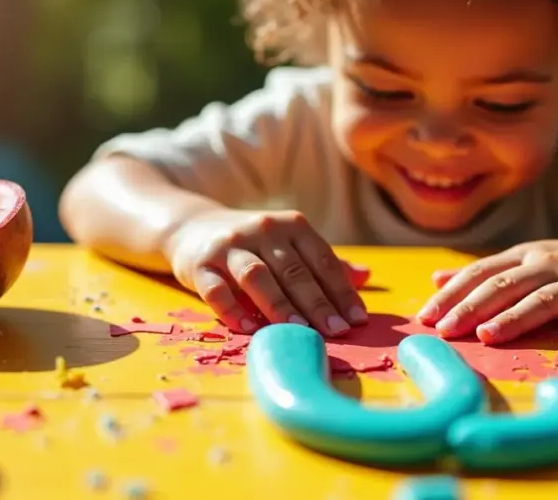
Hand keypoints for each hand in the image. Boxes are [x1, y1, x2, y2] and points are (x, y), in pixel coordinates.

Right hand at [166, 208, 368, 335]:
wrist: (192, 228)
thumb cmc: (253, 244)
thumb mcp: (289, 244)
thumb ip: (324, 263)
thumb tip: (365, 276)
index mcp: (292, 225)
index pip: (322, 259)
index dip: (341, 290)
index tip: (357, 320)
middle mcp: (263, 230)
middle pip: (293, 270)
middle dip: (317, 302)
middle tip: (336, 331)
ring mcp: (229, 246)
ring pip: (257, 276)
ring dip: (279, 304)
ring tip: (298, 330)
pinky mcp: (199, 265)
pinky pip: (215, 289)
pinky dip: (231, 309)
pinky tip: (249, 328)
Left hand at [416, 238, 557, 347]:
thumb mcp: (524, 259)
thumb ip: (483, 272)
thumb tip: (435, 280)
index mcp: (524, 257)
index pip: (482, 274)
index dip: (453, 294)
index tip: (427, 317)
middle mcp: (549, 265)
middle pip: (507, 286)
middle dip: (473, 307)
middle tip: (446, 329)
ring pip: (547, 299)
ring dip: (516, 317)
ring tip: (488, 335)